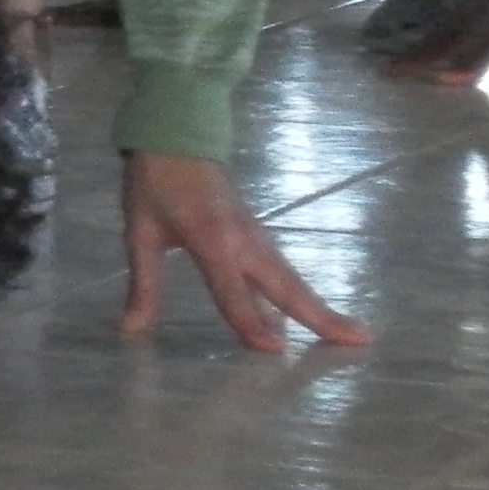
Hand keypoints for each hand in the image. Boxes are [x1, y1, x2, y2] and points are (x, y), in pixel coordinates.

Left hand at [120, 152, 368, 355]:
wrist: (178, 138)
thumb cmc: (154, 185)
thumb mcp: (139, 233)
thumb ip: (143, 285)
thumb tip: (128, 330)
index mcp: (211, 240)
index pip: (233, 292)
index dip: (251, 323)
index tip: (276, 351)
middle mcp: (243, 241)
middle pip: (285, 287)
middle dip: (321, 316)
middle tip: (360, 343)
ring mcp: (256, 236)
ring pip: (290, 279)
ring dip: (320, 307)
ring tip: (352, 336)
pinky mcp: (258, 234)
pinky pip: (282, 270)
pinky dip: (300, 293)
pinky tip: (304, 314)